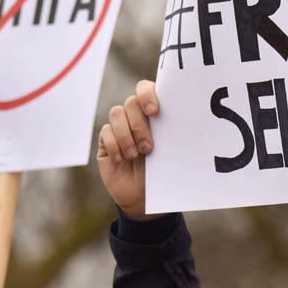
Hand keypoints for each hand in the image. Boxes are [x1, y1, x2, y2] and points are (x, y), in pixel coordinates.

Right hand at [97, 80, 159, 218]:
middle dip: (139, 124)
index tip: (155, 111)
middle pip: (131, 102)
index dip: (148, 95)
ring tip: (135, 155)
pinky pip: (105, 132)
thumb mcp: (171, 153)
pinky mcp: (106, 141)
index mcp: (155, 113)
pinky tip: (122, 159)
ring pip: (116, 113)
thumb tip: (182, 120)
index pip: (146, 89)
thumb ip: (171, 134)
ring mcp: (120, 127)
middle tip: (149, 147)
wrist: (145, 198)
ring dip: (127, 135)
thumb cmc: (163, 172)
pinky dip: (114, 145)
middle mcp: (136, 116)